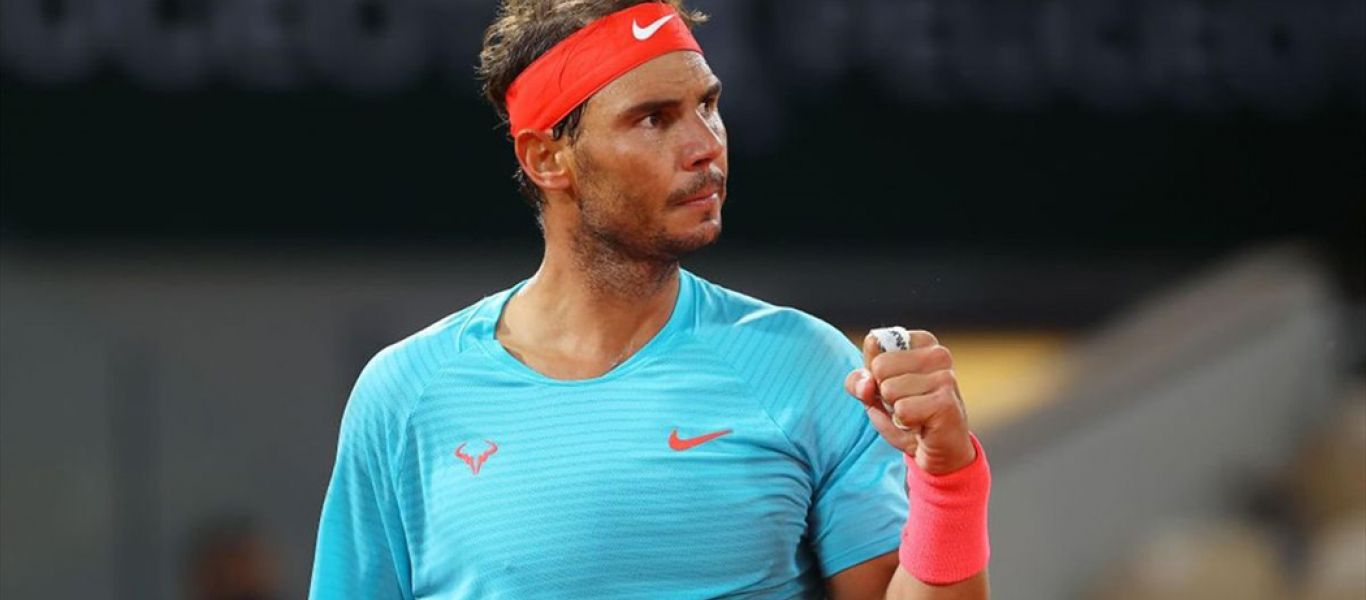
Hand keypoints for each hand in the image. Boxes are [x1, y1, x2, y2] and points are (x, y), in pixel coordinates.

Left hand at [843, 329, 976, 474]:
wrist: (938, 450)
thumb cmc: (907, 414)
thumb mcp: (874, 394)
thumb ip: (858, 381)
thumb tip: (866, 383)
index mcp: (921, 342)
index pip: (873, 343)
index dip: (874, 372)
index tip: (895, 384)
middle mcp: (938, 354)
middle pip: (879, 366)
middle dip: (884, 392)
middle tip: (906, 403)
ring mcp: (946, 377)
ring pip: (889, 389)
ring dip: (896, 409)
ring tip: (915, 414)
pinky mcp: (946, 403)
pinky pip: (902, 410)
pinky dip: (904, 422)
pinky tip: (921, 424)